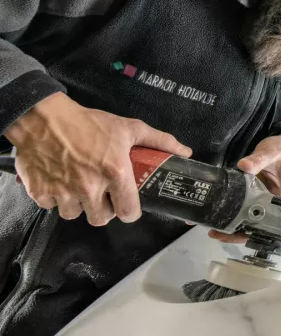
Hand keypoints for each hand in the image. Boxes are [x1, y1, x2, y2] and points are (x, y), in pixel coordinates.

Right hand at [4, 93, 191, 225]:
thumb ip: (159, 142)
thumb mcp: (128, 128)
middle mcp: (89, 187)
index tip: (126, 203)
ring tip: (78, 185)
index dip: (129, 211)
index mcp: (115, 173)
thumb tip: (185, 152)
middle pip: (100, 219)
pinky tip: (58, 180)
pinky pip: (50, 206)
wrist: (42, 116)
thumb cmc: (88, 123)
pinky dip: (53, 197)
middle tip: (101, 193)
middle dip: (103, 209)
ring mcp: (63, 191)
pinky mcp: (39, 191)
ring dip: (77, 204)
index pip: (128, 213)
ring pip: (74, 214)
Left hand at [209, 134, 280, 244]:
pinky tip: (212, 214)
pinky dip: (226, 212)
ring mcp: (259, 202)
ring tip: (209, 226)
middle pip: (254, 227)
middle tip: (215, 232)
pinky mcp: (250, 196)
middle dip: (234, 232)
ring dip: (228, 225)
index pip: (269, 226)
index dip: (251, 233)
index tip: (234, 233)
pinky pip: (238, 207)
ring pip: (244, 220)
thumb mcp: (272, 153)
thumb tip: (244, 166)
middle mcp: (271, 206)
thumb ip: (259, 159)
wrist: (279, 145)